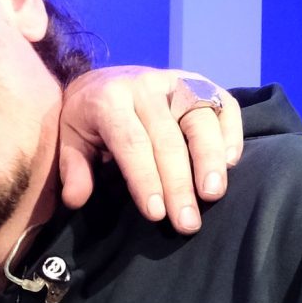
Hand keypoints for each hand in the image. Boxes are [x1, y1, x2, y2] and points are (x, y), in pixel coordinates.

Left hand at [57, 66, 244, 232]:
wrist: (102, 80)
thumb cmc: (88, 119)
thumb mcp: (70, 139)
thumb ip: (73, 168)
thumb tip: (76, 199)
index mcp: (109, 99)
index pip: (131, 142)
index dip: (145, 178)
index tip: (156, 214)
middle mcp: (146, 86)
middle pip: (168, 139)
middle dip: (179, 184)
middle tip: (187, 223)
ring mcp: (177, 82)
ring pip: (201, 120)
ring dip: (210, 160)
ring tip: (213, 195)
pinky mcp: (201, 84)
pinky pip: (225, 106)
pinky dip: (231, 134)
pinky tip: (229, 164)